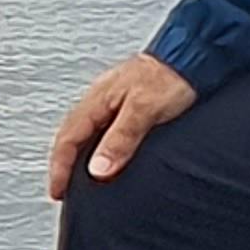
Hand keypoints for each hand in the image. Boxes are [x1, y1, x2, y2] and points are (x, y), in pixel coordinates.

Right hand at [48, 51, 197, 198]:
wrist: (192, 57)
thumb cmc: (170, 76)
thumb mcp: (143, 110)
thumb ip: (120, 139)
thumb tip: (98, 170)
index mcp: (96, 100)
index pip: (67, 139)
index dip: (60, 168)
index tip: (58, 192)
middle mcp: (99, 100)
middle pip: (70, 137)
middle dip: (63, 164)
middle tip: (63, 189)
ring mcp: (112, 101)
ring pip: (84, 134)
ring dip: (78, 156)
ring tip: (79, 179)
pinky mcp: (127, 105)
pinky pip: (101, 130)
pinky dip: (95, 148)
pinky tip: (105, 156)